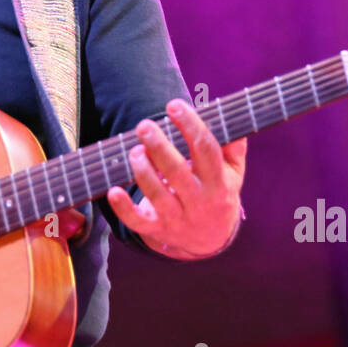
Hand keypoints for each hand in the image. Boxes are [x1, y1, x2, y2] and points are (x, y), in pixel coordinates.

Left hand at [106, 99, 247, 258]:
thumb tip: (228, 115)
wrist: (209, 240)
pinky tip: (114, 191)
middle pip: (178, 172)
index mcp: (218, 183)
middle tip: (144, 125)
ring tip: (134, 150)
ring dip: (142, 170)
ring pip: (157, 195)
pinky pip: (138, 221)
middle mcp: (198, 202)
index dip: (190, 126)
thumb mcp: (233, 173)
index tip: (174, 106)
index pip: (206, 150)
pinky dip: (124, 208)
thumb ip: (233, 146)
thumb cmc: (218, 194)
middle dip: (159, 147)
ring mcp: (177, 218)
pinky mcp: (157, 229)